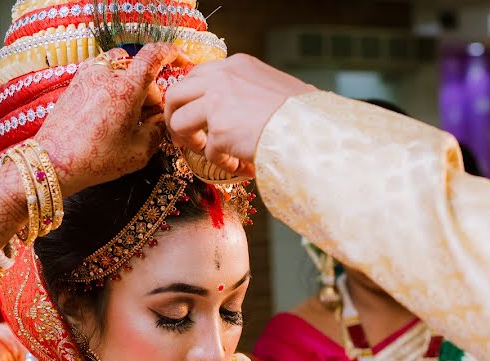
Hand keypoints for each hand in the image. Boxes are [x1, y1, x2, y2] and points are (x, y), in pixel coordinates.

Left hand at [35, 43, 182, 196]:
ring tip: (129, 116)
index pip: (153, 56)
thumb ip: (158, 131)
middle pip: (140, 73)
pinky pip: (103, 75)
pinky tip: (112, 112)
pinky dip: (114, 87)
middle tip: (149, 120)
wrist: (53, 162)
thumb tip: (164, 120)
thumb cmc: (95, 160)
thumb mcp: (138, 152)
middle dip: (150, 93)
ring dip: (132, 88)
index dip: (172, 54)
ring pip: (122, 71)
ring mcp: (88, 76)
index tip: (181, 60)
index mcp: (126, 89)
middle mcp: (106, 75)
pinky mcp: (76, 83)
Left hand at [164, 54, 314, 177]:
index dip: (191, 99)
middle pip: (176, 94)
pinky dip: (220, 163)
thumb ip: (248, 91)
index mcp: (236, 66)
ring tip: (206, 151)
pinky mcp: (219, 130)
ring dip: (188, 140)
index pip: (196, 76)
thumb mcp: (274, 87)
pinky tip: (238, 165)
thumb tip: (236, 109)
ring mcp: (217, 103)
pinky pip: (207, 152)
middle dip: (175, 117)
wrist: (314, 128)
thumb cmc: (304, 113)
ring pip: (179, 121)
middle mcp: (222, 78)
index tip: (195, 115)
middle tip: (186, 136)